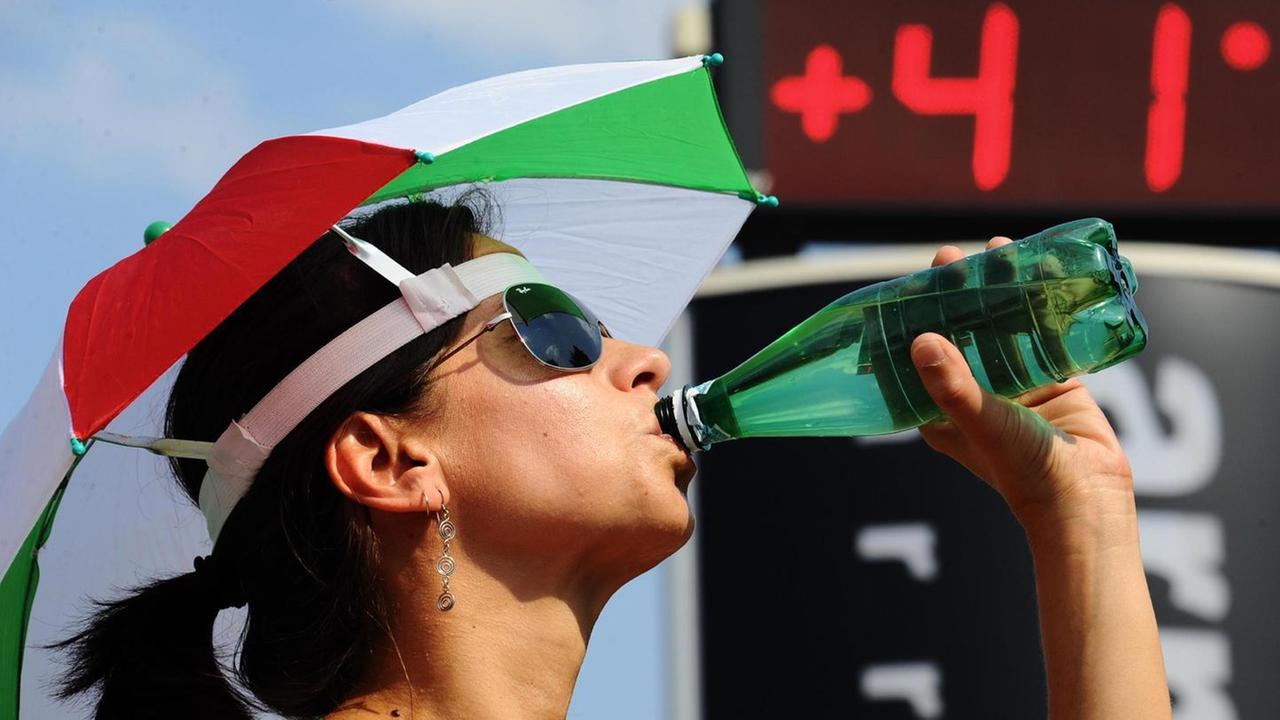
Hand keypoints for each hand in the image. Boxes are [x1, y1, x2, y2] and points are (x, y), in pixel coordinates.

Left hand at [910, 238, 1135, 532]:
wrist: (1088, 497)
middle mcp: (974, 394)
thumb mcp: (982, 422)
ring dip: (1000, 292)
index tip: (912, 284)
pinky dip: (1042, 306)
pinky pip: (1043, 335)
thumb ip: (953, 384)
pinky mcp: (1053, 381)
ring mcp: (1014, 387)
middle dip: (956, 295)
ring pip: (1002, 328)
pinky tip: (1043, 272)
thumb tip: (920, 341)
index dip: (913, 318)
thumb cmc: (1024, 470)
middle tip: (953, 257)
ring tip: (998, 251)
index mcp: (942, 410)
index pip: (919, 355)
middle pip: (960, 334)